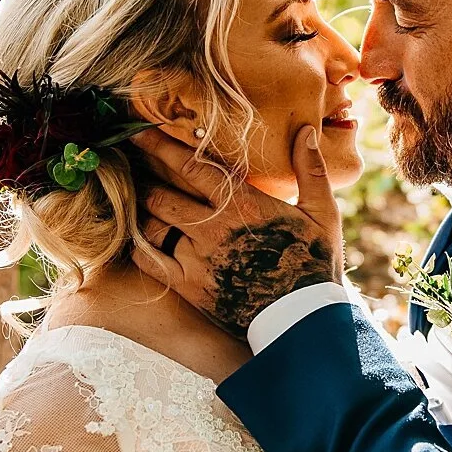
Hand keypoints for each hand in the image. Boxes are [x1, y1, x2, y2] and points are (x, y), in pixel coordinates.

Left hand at [131, 125, 342, 339]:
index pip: (191, 166)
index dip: (162, 147)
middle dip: (142, 176)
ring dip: (141, 209)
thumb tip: (306, 130)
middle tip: (128, 166)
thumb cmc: (314, 264)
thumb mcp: (323, 214)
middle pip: (161, 193)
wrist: (302, 321)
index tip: (141, 132)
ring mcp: (197, 258)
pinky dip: (137, 244)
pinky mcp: (188, 286)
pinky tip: (135, 235)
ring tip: (131, 198)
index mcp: (243, 204)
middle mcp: (213, 228)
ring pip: (152, 224)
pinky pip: (148, 260)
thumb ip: (311, 170)